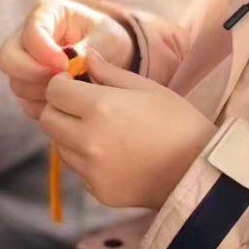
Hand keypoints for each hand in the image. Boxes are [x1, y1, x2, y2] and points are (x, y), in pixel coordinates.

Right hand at [0, 0, 134, 119]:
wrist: (111, 57)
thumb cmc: (108, 39)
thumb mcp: (106, 38)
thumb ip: (88, 50)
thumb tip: (70, 67)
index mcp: (46, 13)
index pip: (30, 33)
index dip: (45, 53)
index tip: (67, 66)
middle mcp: (26, 36)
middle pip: (8, 59)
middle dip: (35, 74)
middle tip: (63, 80)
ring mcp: (23, 62)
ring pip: (16, 83)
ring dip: (43, 92)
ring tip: (71, 90)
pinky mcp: (27, 85)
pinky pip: (25, 102)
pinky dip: (45, 106)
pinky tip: (67, 101)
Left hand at [40, 52, 214, 209]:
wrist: (200, 170)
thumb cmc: (178, 121)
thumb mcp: (146, 87)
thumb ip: (109, 72)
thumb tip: (84, 57)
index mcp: (99, 108)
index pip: (54, 90)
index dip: (62, 83)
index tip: (77, 84)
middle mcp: (87, 140)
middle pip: (48, 119)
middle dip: (60, 108)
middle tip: (83, 106)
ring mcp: (91, 169)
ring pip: (59, 145)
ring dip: (69, 134)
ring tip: (101, 131)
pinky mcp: (97, 191)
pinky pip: (78, 169)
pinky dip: (86, 159)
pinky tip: (113, 154)